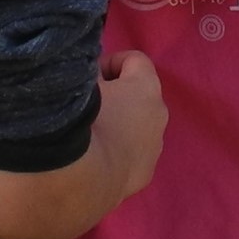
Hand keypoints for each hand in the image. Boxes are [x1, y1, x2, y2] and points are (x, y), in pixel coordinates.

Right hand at [93, 49, 167, 204]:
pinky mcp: (144, 176)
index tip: (88, 78)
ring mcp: (155, 149)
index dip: (108, 63)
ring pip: (137, 128)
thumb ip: (88, 71)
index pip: (134, 60)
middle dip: (114, 97)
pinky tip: (94, 161)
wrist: (81, 179)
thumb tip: (91, 75)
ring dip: (118, 127)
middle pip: (138, 96)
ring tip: (89, 137)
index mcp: (146, 87)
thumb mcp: (79, 83)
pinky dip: (117, 154)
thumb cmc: (81, 121)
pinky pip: (132, 156)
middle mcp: (159, 115)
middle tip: (86, 107)